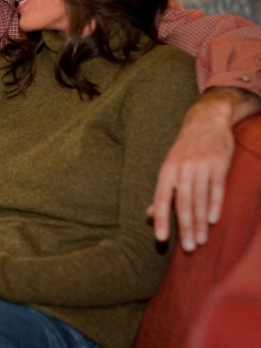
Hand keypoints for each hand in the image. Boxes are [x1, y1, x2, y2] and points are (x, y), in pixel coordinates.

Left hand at [147, 87, 260, 251]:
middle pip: (183, 202)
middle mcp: (182, 169)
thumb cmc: (185, 149)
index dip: (161, 219)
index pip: (162, 199)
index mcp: (167, 171)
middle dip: (185, 227)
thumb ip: (162, 192)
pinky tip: (214, 220)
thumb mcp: (170, 167)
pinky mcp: (219, 163)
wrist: (206, 120)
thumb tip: (150, 216)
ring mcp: (201, 166)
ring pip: (200, 199)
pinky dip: (215, 204)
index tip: (161, 240)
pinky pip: (217, 187)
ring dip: (201, 222)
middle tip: (188, 248)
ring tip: (201, 241)